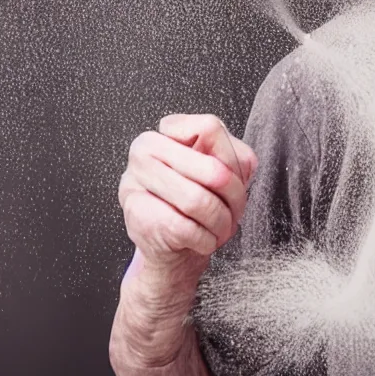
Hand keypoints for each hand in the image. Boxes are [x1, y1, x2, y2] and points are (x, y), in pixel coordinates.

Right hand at [119, 114, 256, 280]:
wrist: (168, 246)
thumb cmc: (192, 204)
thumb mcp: (216, 173)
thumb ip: (231, 157)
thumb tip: (239, 164)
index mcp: (165, 131)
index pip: (210, 128)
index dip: (231, 159)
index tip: (231, 179)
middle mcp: (143, 151)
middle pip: (213, 170)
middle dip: (235, 199)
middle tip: (235, 212)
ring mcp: (135, 181)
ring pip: (199, 201)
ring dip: (221, 223)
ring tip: (222, 228)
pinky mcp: (136, 215)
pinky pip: (187, 229)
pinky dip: (206, 240)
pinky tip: (204, 239)